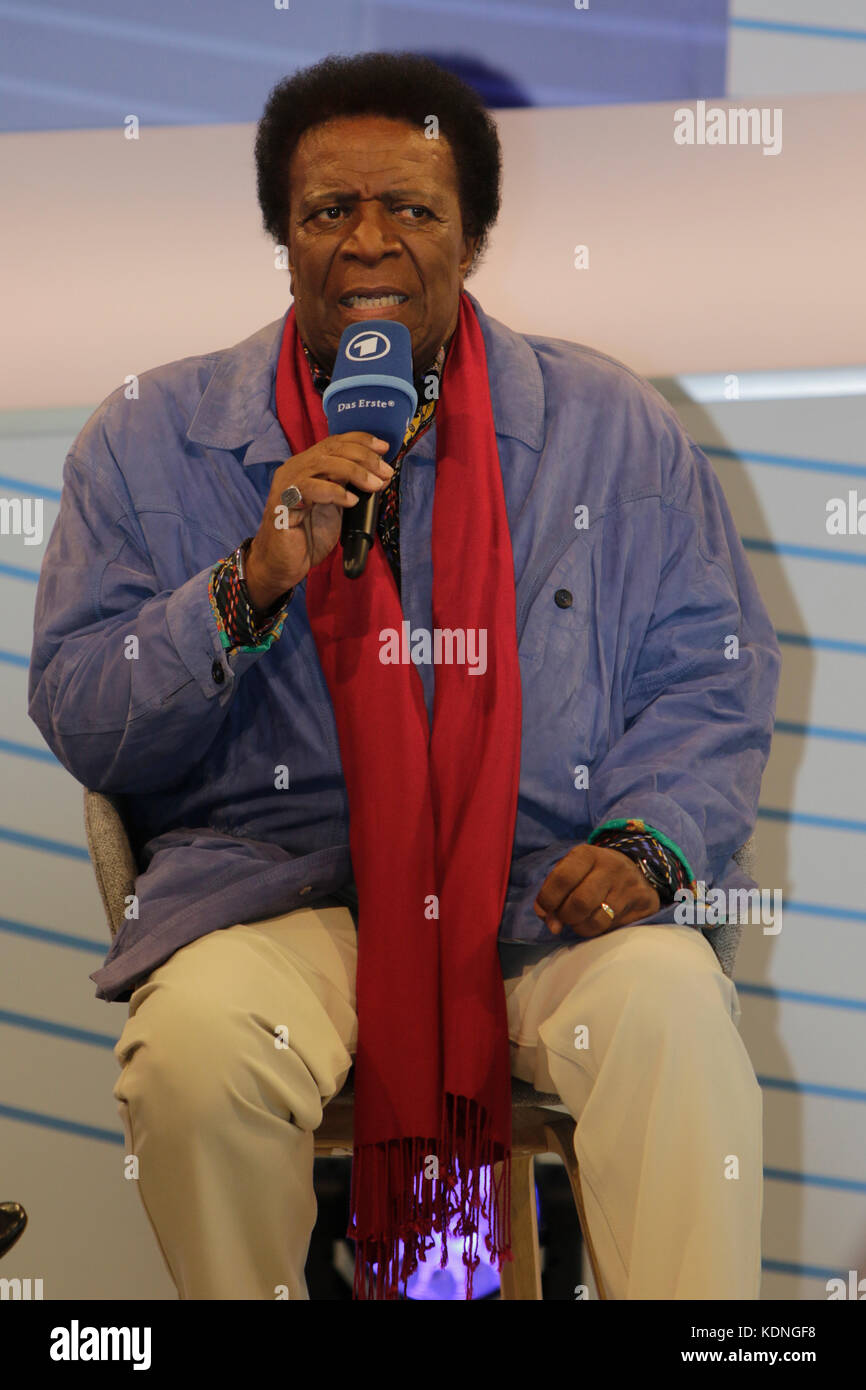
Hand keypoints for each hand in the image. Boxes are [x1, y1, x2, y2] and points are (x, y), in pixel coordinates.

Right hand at [245, 432, 394, 606]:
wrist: (283, 564)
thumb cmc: (308, 537)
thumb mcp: (337, 507)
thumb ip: (353, 488)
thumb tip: (381, 476)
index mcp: (308, 466)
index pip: (335, 443)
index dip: (361, 441)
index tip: (384, 448)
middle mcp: (296, 469)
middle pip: (332, 450)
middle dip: (363, 457)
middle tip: (385, 472)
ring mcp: (287, 484)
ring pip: (323, 464)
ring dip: (354, 472)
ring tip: (374, 486)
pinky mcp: (283, 502)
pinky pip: (309, 488)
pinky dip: (334, 492)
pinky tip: (350, 501)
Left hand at [533, 844, 660, 937]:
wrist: (636, 871)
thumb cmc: (593, 873)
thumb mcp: (571, 872)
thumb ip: (552, 892)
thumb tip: (549, 921)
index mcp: (587, 854)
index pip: (562, 879)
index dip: (548, 899)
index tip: (545, 909)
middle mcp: (610, 867)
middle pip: (580, 903)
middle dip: (565, 916)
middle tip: (563, 917)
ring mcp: (627, 886)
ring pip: (596, 920)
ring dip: (579, 926)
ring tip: (578, 920)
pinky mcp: (641, 902)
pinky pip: (610, 927)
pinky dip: (595, 930)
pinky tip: (593, 921)